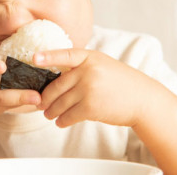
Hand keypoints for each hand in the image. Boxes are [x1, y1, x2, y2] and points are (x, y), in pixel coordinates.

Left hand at [34, 49, 155, 127]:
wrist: (142, 99)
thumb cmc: (121, 83)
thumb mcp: (102, 65)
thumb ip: (82, 66)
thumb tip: (57, 76)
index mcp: (90, 57)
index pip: (65, 54)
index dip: (48, 56)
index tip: (34, 58)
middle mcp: (88, 71)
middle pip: (57, 85)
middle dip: (46, 98)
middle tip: (40, 104)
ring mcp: (89, 89)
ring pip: (60, 103)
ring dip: (52, 111)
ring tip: (48, 115)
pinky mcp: (91, 107)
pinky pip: (69, 115)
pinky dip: (62, 120)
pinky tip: (60, 122)